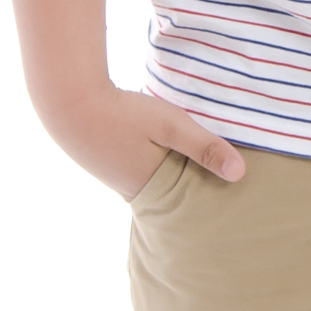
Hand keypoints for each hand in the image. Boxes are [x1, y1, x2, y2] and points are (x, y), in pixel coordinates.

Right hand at [40, 83, 246, 199]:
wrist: (69, 102)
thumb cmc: (122, 114)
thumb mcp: (170, 125)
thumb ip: (204, 147)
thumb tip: (240, 174)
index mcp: (153, 193)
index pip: (193, 207)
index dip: (215, 201)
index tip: (241, 199)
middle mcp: (137, 195)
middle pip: (180, 199)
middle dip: (202, 193)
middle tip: (234, 189)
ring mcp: (125, 182)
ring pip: (166, 184)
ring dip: (184, 176)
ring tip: (212, 171)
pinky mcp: (118, 166)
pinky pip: (152, 173)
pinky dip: (167, 166)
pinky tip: (179, 157)